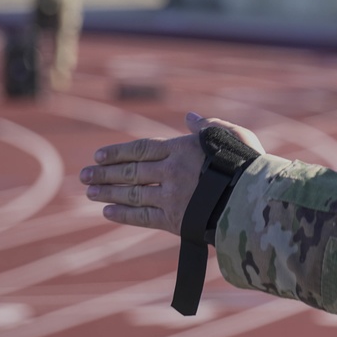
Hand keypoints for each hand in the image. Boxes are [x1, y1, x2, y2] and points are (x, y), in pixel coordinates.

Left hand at [80, 112, 263, 234]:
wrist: (253, 197)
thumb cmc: (247, 162)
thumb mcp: (231, 134)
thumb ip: (207, 126)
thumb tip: (189, 117)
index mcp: (181, 149)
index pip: (140, 149)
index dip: (117, 152)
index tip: (98, 156)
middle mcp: (170, 171)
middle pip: (129, 171)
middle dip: (104, 174)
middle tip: (83, 176)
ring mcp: (170, 196)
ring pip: (131, 193)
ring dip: (108, 193)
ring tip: (90, 193)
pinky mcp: (174, 219)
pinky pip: (142, 216)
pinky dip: (123, 215)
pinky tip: (108, 213)